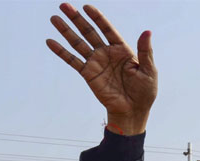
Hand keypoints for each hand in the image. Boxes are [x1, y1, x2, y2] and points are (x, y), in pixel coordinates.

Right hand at [47, 3, 156, 134]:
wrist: (132, 111)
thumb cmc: (144, 92)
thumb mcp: (149, 70)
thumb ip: (145, 51)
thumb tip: (147, 31)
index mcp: (121, 49)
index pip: (107, 29)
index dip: (98, 18)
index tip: (87, 7)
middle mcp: (106, 52)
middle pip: (89, 31)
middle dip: (77, 19)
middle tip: (64, 5)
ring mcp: (96, 62)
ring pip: (78, 43)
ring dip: (66, 31)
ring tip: (54, 18)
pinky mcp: (87, 74)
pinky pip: (72, 61)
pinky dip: (61, 52)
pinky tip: (50, 42)